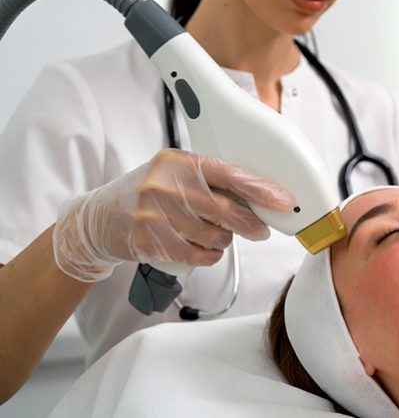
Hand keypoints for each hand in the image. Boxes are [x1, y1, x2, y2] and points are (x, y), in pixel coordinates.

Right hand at [52, 149, 292, 281]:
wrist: (99, 217)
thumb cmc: (147, 193)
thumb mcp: (174, 173)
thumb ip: (209, 179)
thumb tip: (257, 195)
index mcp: (179, 162)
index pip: (229, 173)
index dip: (260, 188)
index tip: (282, 200)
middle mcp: (165, 185)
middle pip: (225, 210)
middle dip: (250, 224)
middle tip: (259, 230)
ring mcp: (154, 214)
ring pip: (213, 236)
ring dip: (223, 241)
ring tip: (215, 236)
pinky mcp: (148, 240)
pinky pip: (196, 254)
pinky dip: (208, 255)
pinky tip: (203, 249)